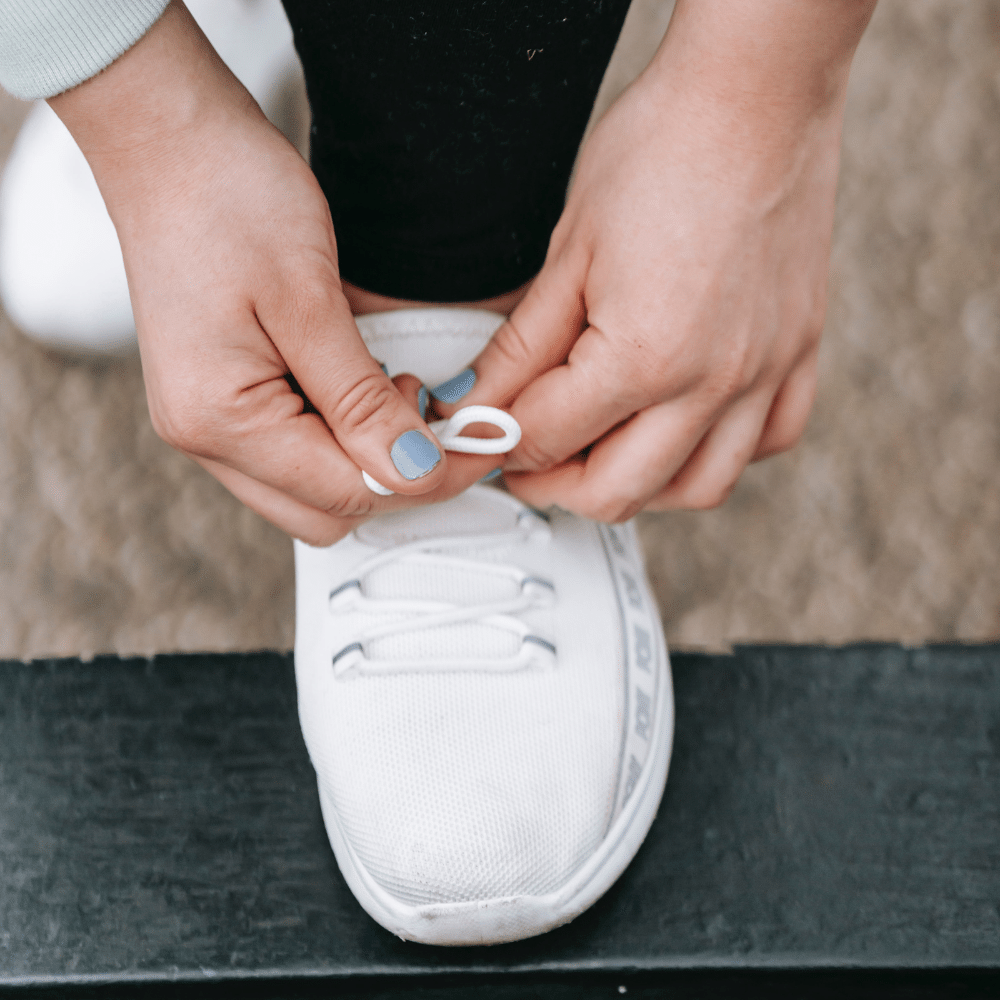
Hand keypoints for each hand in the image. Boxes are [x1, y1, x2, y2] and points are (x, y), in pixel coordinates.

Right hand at [50, 2, 495, 543]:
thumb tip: (416, 471)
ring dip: (367, 455)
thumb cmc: (225, 197)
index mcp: (220, 420)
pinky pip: (295, 450)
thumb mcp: (309, 301)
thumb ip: (361, 401)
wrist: (168, 138)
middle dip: (393, 475)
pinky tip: (362, 386)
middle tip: (438, 418)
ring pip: (312, 487)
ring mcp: (207, 422)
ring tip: (397, 390)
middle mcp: (204, 436)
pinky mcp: (221, 400)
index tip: (475, 442)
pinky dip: (340, 433)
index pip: (347, 493)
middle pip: (327, 509)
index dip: (421, 476)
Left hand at [450, 0, 874, 520]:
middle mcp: (714, 382)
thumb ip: (519, 349)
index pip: (546, 439)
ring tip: (597, 453)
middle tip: (522, 459)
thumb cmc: (662, 149)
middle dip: (552, 486)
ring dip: (636, 486)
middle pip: (616, 490)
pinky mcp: (799, 355)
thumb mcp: (566, 254)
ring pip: (697, 488)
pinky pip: (769, 443)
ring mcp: (765, 374)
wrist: (753, 92)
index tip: (477, 437)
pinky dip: (718, 454)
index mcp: (646, 357)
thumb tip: (478, 402)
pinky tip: (686, 430)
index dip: (495, 443)